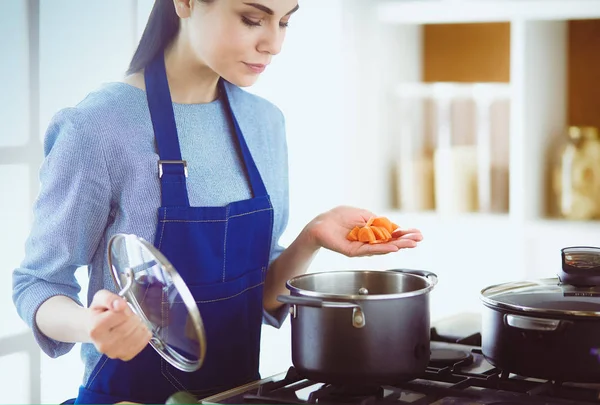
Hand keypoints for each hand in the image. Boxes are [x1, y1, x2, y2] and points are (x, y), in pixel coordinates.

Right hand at [86, 290, 151, 360]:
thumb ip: (109, 298)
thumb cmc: (99, 312)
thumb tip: (120, 304)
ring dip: (140, 325)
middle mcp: (103, 344)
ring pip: (136, 336)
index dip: (126, 308)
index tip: (123, 308)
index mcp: (95, 328)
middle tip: (130, 314)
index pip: (120, 315)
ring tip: (134, 321)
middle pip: (129, 327)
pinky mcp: (124, 356)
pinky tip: (138, 330)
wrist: (94, 327)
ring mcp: (113, 352)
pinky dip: (144, 335)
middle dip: (134, 317)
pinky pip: (141, 344)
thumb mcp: (100, 298)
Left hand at [305, 206, 422, 256]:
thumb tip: (391, 226)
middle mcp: (370, 241)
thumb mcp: (363, 215)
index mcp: (373, 231)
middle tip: (419, 240)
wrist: (321, 223)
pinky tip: (393, 247)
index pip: (392, 234)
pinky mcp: (354, 251)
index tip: (418, 233)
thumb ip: (377, 221)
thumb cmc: (339, 217)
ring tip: (411, 244)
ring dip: (398, 245)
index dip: (405, 233)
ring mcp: (363, 247)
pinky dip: (382, 248)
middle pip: (391, 242)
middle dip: (405, 241)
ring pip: (383, 247)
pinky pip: (370, 250)